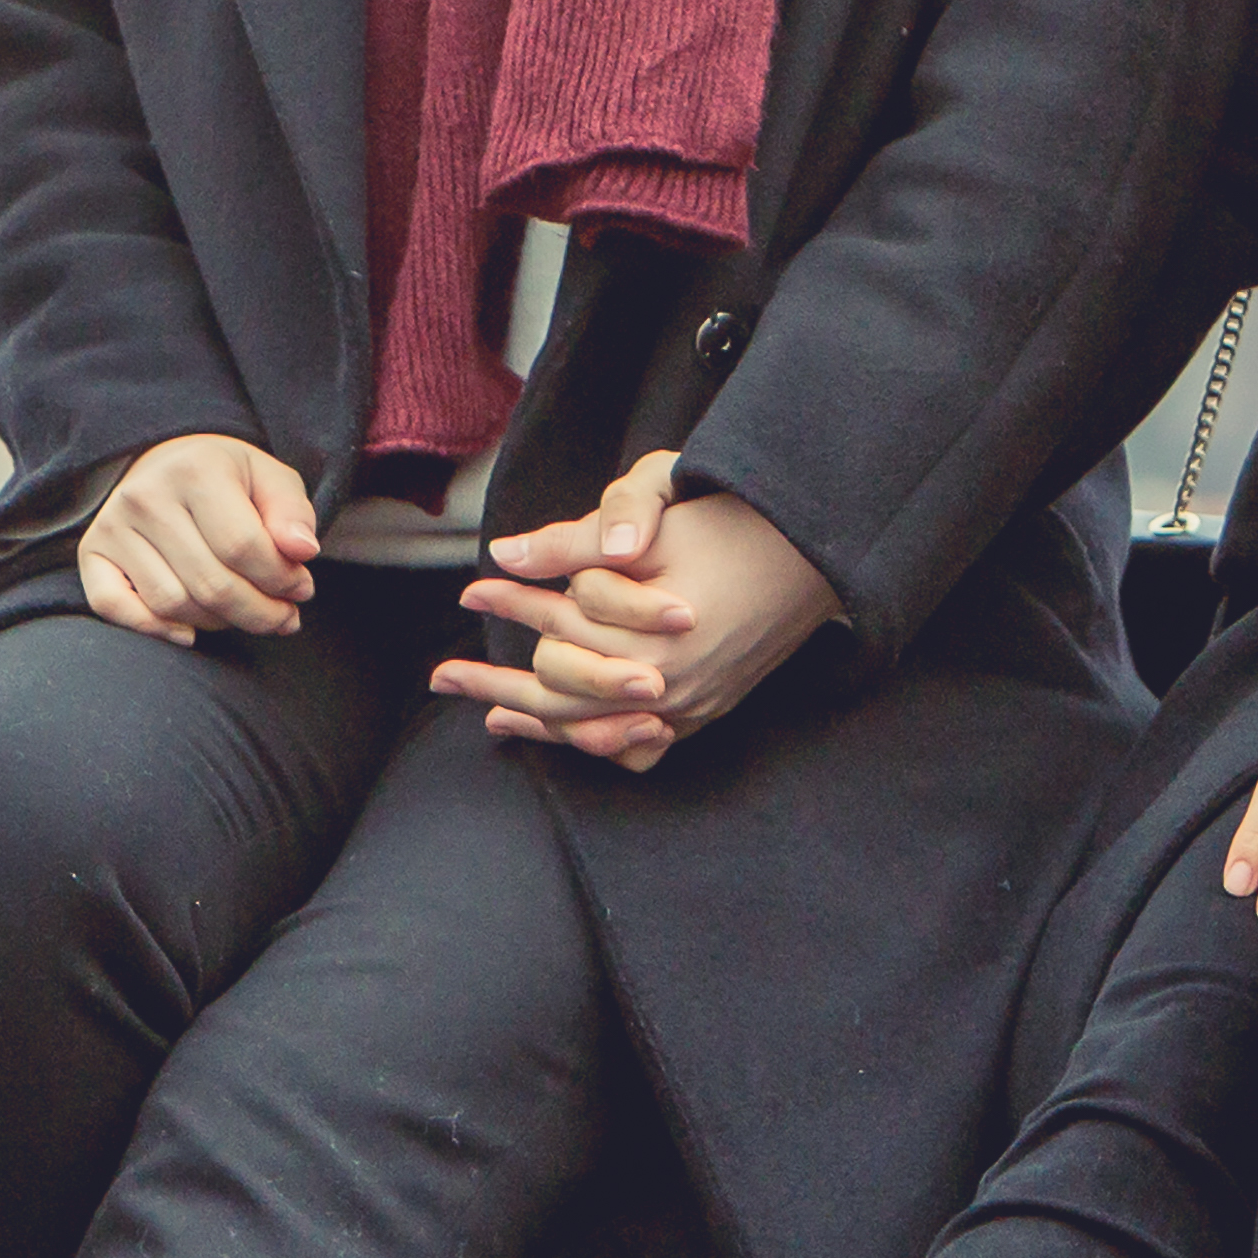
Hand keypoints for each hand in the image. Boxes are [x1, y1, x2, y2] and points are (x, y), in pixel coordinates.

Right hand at [75, 435, 320, 640]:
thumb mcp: (270, 481)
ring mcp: (113, 524)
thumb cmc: (228, 480)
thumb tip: (302, 552)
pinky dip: (154, 629)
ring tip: (242, 610)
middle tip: (284, 616)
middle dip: (259, 613)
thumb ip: (292, 514)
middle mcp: (146, 495)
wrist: (167, 462)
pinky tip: (189, 631)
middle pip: (211, 584)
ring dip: (218, 623)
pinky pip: (115, 607)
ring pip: (173, 605)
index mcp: (195, 469)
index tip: (301, 588)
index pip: (243, 547)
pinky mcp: (91, 552)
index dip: (282, 580)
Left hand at [444, 450, 840, 768]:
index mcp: (650, 634)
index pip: (558, 625)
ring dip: (535, 720)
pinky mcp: (702, 715)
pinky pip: (635, 744)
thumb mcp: (653, 512)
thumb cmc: (731, 523)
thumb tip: (507, 554)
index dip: (510, 603)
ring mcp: (688, 707)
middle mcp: (668, 683)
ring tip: (488, 715)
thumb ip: (577, 538)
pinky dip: (592, 741)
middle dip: (499, 682)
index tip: (470, 592)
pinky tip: (558, 735)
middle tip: (443, 678)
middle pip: (563, 693)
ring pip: (593, 728)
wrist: (814, 553)